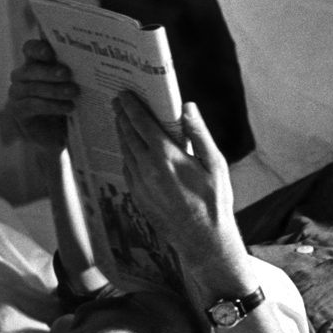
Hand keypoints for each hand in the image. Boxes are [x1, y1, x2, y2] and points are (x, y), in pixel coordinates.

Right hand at [7, 38, 78, 153]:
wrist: (56, 132)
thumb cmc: (66, 101)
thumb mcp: (72, 85)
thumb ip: (76, 73)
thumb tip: (99, 64)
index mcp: (35, 63)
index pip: (30, 49)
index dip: (37, 48)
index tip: (50, 52)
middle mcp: (23, 76)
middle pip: (31, 69)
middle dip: (49, 71)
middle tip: (67, 74)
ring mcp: (17, 93)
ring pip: (32, 88)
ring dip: (54, 90)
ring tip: (74, 93)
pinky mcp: (18, 111)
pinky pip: (32, 105)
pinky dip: (51, 105)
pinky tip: (67, 107)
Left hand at [114, 93, 245, 281]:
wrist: (202, 239)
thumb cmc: (214, 200)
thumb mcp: (214, 163)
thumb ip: (199, 133)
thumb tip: (187, 107)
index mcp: (166, 156)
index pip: (141, 123)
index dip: (131, 106)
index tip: (125, 93)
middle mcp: (147, 168)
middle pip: (127, 134)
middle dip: (122, 115)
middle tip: (118, 101)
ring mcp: (139, 184)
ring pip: (124, 151)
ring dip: (122, 133)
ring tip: (121, 121)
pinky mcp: (137, 196)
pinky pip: (127, 168)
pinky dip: (126, 153)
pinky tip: (130, 149)